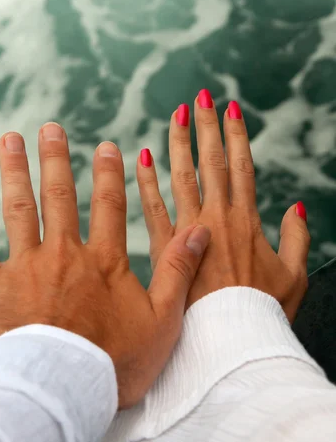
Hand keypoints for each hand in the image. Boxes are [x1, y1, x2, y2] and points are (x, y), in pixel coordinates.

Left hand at [0, 123, 209, 408]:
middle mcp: (65, 254)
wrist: (62, 392)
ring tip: (10, 139)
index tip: (106, 145)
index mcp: (104, 262)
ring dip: (15, 171)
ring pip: (20, 209)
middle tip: (50, 128)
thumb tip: (199, 230)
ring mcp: (26, 267)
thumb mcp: (162, 320)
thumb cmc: (115, 363)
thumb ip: (178, 271)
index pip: (110, 207)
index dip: (109, 174)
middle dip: (56, 160)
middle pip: (60, 197)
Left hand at [137, 91, 309, 322]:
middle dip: (206, 127)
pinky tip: (141, 158)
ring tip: (175, 116)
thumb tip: (297, 207)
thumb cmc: (263, 314)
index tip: (232, 109)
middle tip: (200, 97)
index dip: (237, 136)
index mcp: (247, 221)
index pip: (241, 167)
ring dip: (178, 144)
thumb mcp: (294, 277)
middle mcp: (216, 218)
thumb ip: (298, 239)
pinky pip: (153, 209)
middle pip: (211, 163)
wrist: (228, 344)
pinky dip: (147, 182)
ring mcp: (188, 232)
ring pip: (182, 177)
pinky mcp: (164, 251)